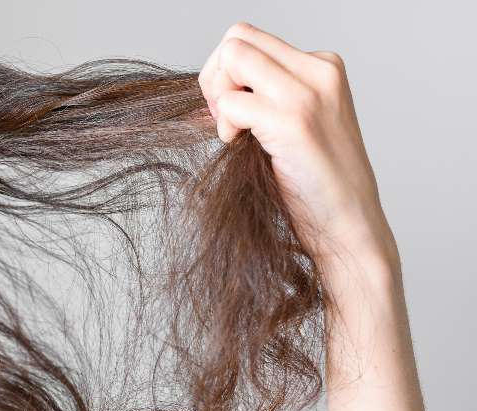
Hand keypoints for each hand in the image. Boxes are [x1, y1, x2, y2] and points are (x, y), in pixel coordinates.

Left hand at [198, 22, 398, 275]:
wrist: (349, 224)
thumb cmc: (316, 184)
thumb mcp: (293, 126)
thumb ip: (264, 98)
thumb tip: (209, 88)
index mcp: (323, 66)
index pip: (250, 38)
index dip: (226, 73)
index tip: (230, 111)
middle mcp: (319, 70)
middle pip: (237, 38)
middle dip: (215, 77)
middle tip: (225, 121)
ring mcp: (308, 92)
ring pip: (233, 57)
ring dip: (218, 98)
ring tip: (235, 134)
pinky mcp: (293, 120)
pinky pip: (232, 103)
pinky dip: (225, 127)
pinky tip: (240, 148)